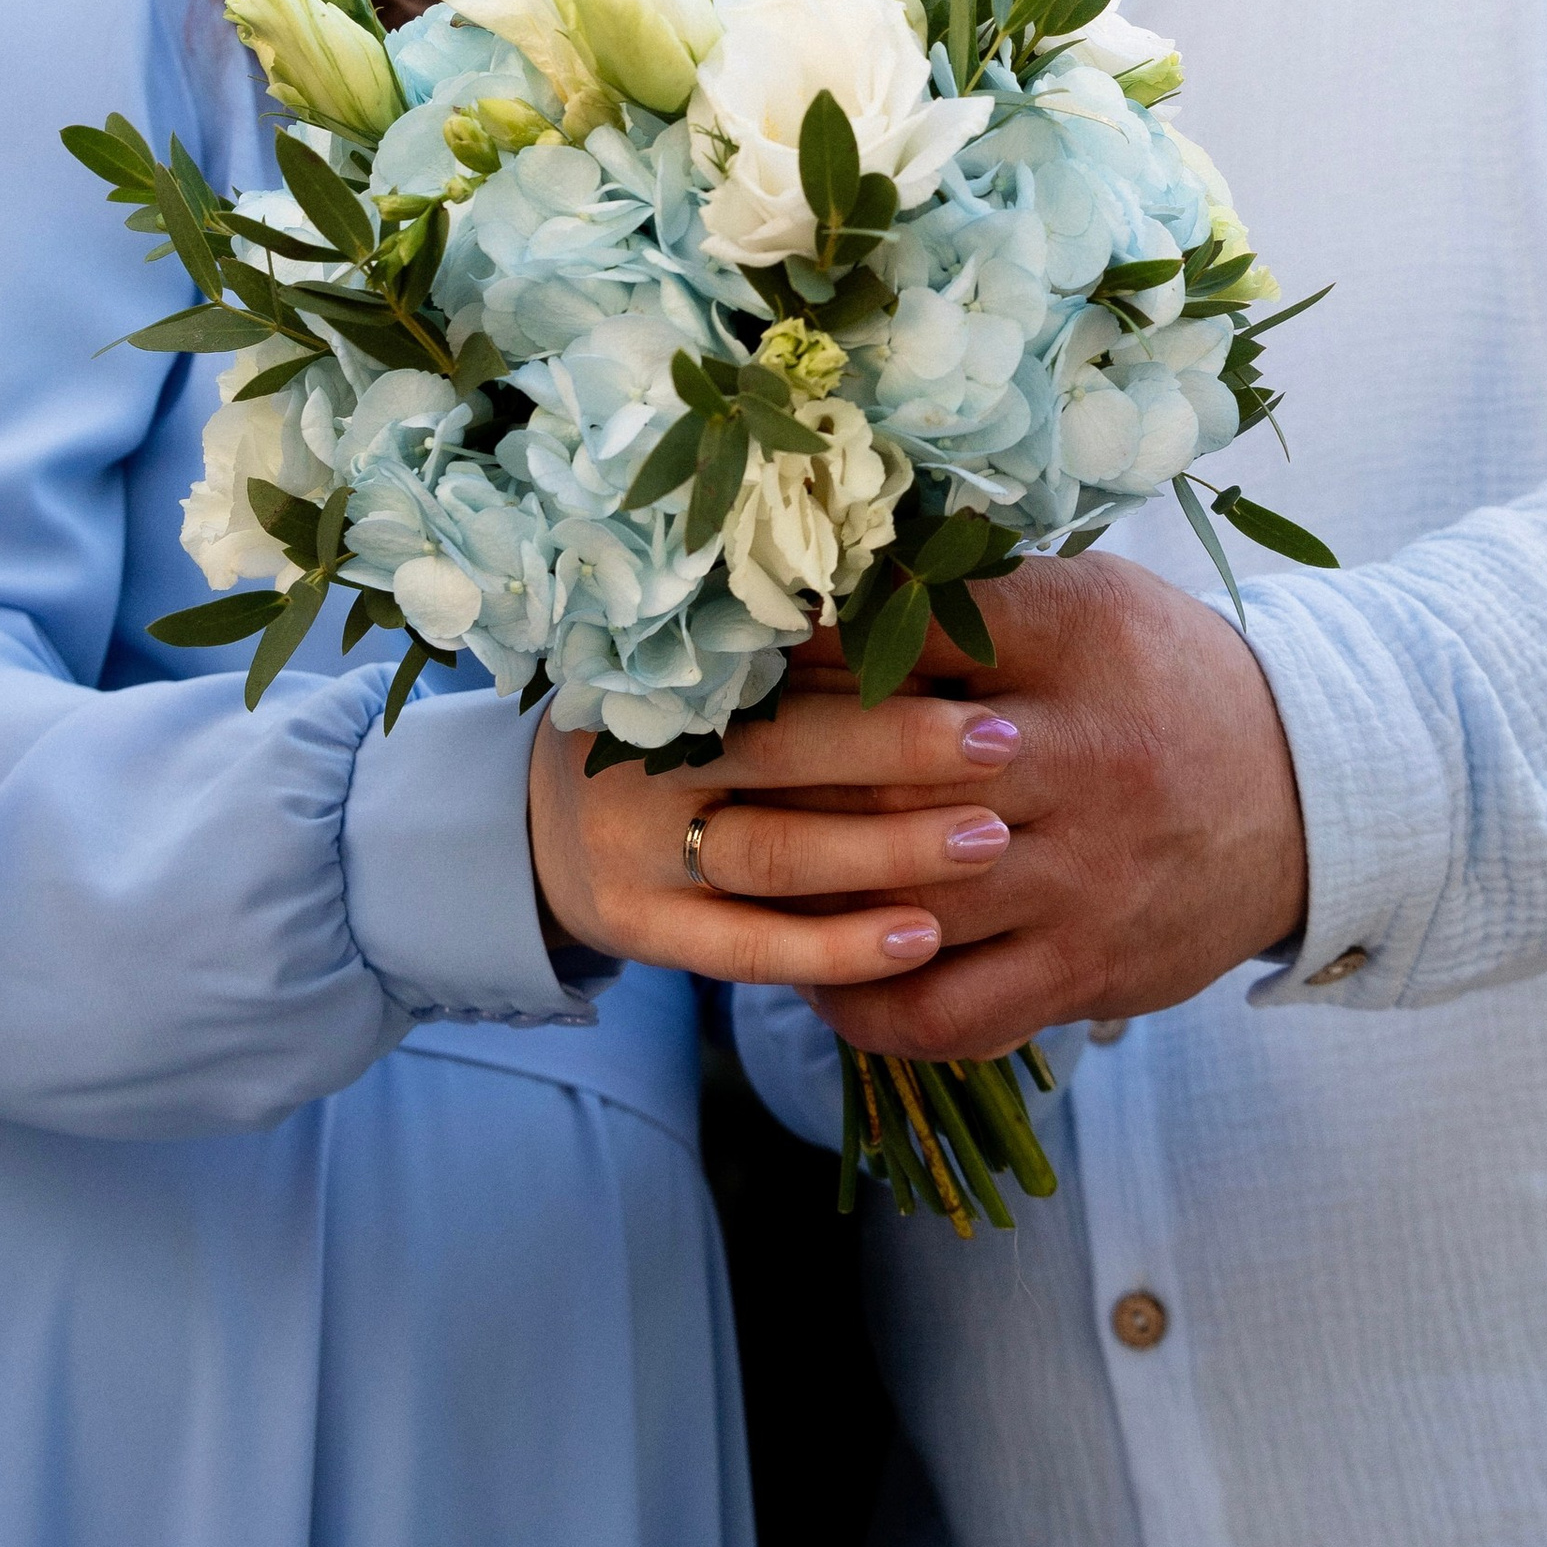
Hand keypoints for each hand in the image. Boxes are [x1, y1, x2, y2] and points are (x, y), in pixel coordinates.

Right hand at [527, 683, 1026, 988]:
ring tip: (989, 842)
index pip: (780, 660)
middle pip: (783, 749)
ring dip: (889, 851)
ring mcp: (637, 849)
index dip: (880, 659)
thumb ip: (795, 655)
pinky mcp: (642, 929)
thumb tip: (931, 598)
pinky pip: (750, 948)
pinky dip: (839, 948)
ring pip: (776, 854)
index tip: (977, 659)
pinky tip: (921, 940)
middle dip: (902, 746)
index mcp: (669, 672)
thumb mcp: (701, 675)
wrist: (540, 827)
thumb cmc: (670, 734)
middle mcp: (645, 755)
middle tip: (1007, 742)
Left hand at [781, 549, 1306, 1062]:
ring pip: (903, 893)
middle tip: (705, 767)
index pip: (911, 634)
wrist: (1310, 793)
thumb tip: (825, 581)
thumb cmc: (1163, 680)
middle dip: (782, 771)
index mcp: (1076, 639)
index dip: (808, 645)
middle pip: (888, 770)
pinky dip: (865, 1004)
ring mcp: (1084, 875)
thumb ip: (975, 592)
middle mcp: (1081, 756)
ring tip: (732, 869)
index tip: (738, 653)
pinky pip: (949, 1010)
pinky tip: (815, 977)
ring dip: (803, 889)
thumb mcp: (1091, 599)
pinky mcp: (1087, 969)